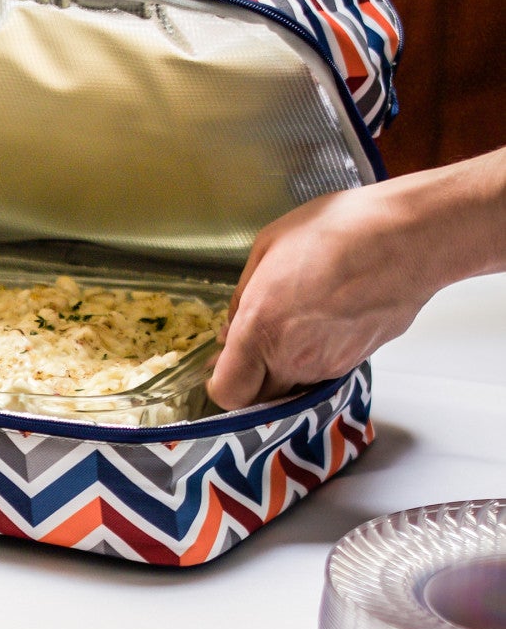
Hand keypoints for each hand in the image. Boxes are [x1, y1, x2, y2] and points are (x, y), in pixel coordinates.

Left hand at [208, 165, 500, 409]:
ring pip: (293, 386)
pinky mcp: (356, 362)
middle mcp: (293, 357)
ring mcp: (328, 365)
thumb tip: (231, 331)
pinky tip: (323, 322)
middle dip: (252, 378)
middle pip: (260, 398)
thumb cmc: (339, 231)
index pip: (228, 393)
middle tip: (254, 347)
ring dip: (285, 367)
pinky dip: (317, 357)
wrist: (406, 236)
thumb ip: (241, 299)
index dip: (222, 383)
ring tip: (296, 324)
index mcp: (260, 328)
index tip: (222, 367)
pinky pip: (323, 373)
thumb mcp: (268, 248)